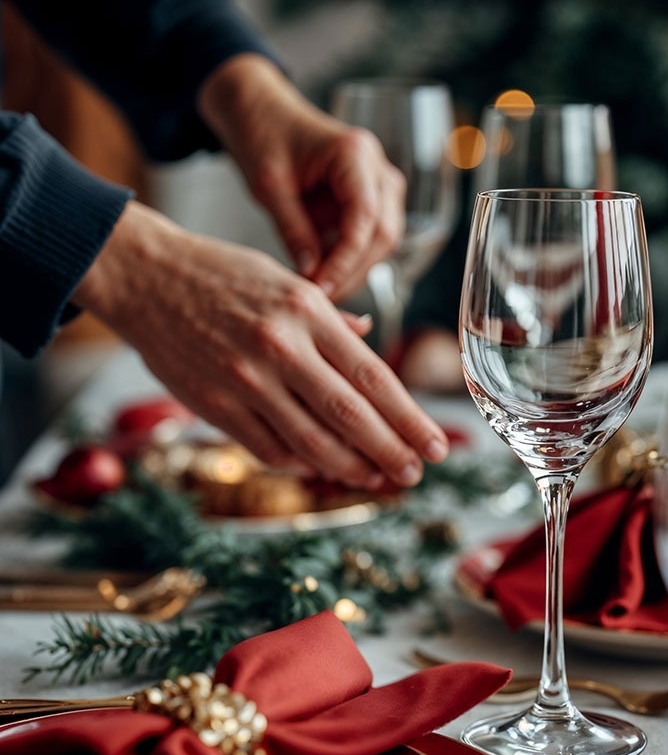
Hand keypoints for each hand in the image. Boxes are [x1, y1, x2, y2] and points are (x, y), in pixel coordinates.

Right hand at [74, 203, 448, 487]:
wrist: (145, 276)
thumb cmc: (223, 275)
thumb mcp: (288, 282)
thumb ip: (331, 319)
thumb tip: (371, 341)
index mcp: (309, 312)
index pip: (374, 378)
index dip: (410, 419)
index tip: (435, 445)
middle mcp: (281, 347)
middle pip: (352, 416)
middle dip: (392, 452)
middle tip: (416, 473)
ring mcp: (245, 379)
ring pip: (312, 441)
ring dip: (351, 467)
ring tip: (377, 478)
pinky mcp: (213, 403)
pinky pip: (268, 447)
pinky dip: (300, 463)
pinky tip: (322, 467)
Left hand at [199, 54, 404, 300]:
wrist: (261, 111)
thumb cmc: (263, 136)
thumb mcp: (269, 186)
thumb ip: (293, 230)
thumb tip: (312, 276)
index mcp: (355, 154)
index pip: (365, 219)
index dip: (346, 260)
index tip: (321, 286)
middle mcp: (378, 167)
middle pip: (384, 233)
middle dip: (354, 270)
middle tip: (320, 296)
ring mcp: (380, 182)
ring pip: (384, 238)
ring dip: (355, 266)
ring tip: (320, 286)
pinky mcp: (373, 196)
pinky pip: (371, 234)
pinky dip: (351, 256)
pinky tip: (325, 270)